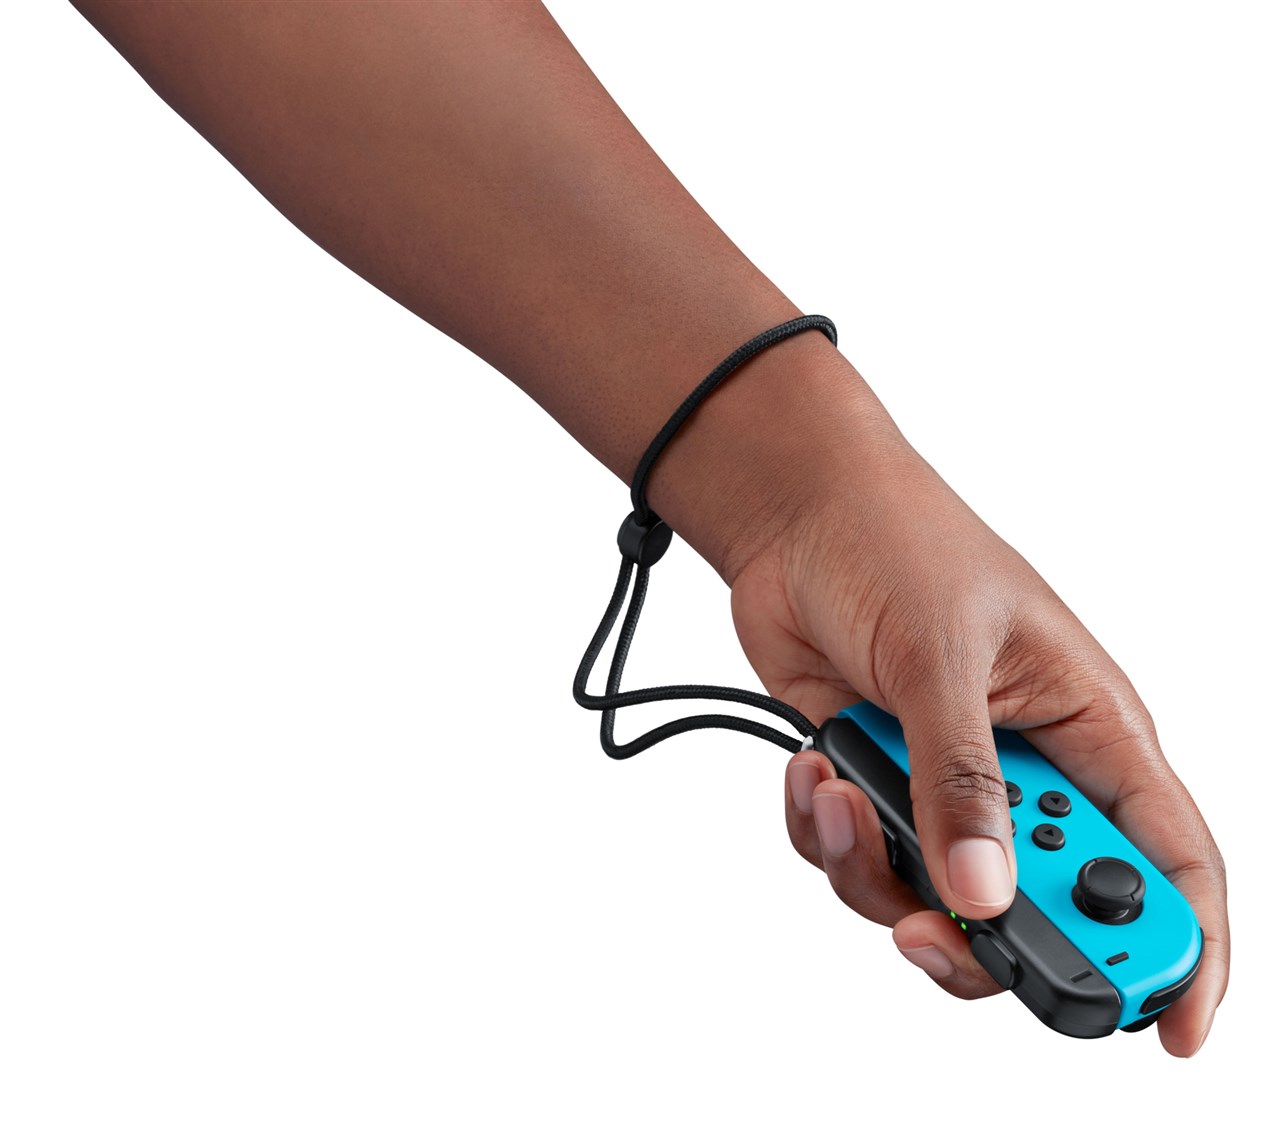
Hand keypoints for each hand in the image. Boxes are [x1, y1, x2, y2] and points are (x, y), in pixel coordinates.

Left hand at [722, 396, 1228, 1056]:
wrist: (796, 516)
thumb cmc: (898, 542)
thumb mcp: (942, 653)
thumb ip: (962, 778)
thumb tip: (981, 894)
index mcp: (1088, 729)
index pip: (1166, 860)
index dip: (1182, 951)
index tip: (1167, 1032)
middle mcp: (1026, 772)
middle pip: (1045, 911)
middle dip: (985, 934)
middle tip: (927, 922)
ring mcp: (946, 785)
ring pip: (937, 901)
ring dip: (878, 874)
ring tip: (841, 797)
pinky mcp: (879, 787)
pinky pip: (860, 864)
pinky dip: (827, 837)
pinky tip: (813, 775)